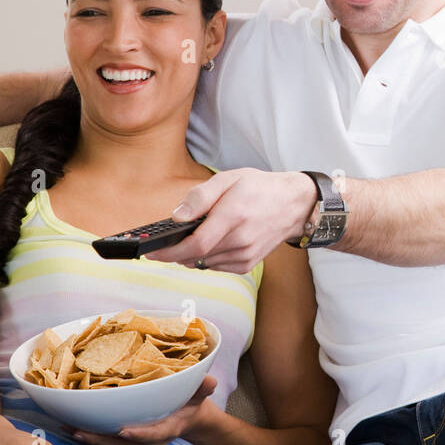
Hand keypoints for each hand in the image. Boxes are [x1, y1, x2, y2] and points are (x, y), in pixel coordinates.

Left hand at [71, 375, 218, 444]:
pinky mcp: (131, 442)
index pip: (154, 434)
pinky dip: (94, 438)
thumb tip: (210, 382)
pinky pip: (111, 444)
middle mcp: (152, 440)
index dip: (139, 434)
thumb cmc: (193, 402)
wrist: (192, 419)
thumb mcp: (201, 393)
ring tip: (71, 430)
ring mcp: (140, 443)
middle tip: (80, 433)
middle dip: (102, 441)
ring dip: (92, 441)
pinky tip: (76, 428)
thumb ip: (203, 388)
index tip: (123, 431)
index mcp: (169, 428)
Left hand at [144, 168, 317, 273]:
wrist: (294, 205)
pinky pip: (216, 266)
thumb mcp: (229, 178)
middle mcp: (241, 239)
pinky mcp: (247, 264)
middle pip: (196, 256)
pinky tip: (210, 243)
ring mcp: (246, 255)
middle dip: (174, 252)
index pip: (196, 243)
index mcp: (234, 215)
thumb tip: (177, 216)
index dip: (169, 251)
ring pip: (204, 263)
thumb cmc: (260, 188)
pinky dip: (206, 258)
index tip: (150, 252)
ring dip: (190, 254)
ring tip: (189, 238)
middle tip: (162, 245)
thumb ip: (201, 196)